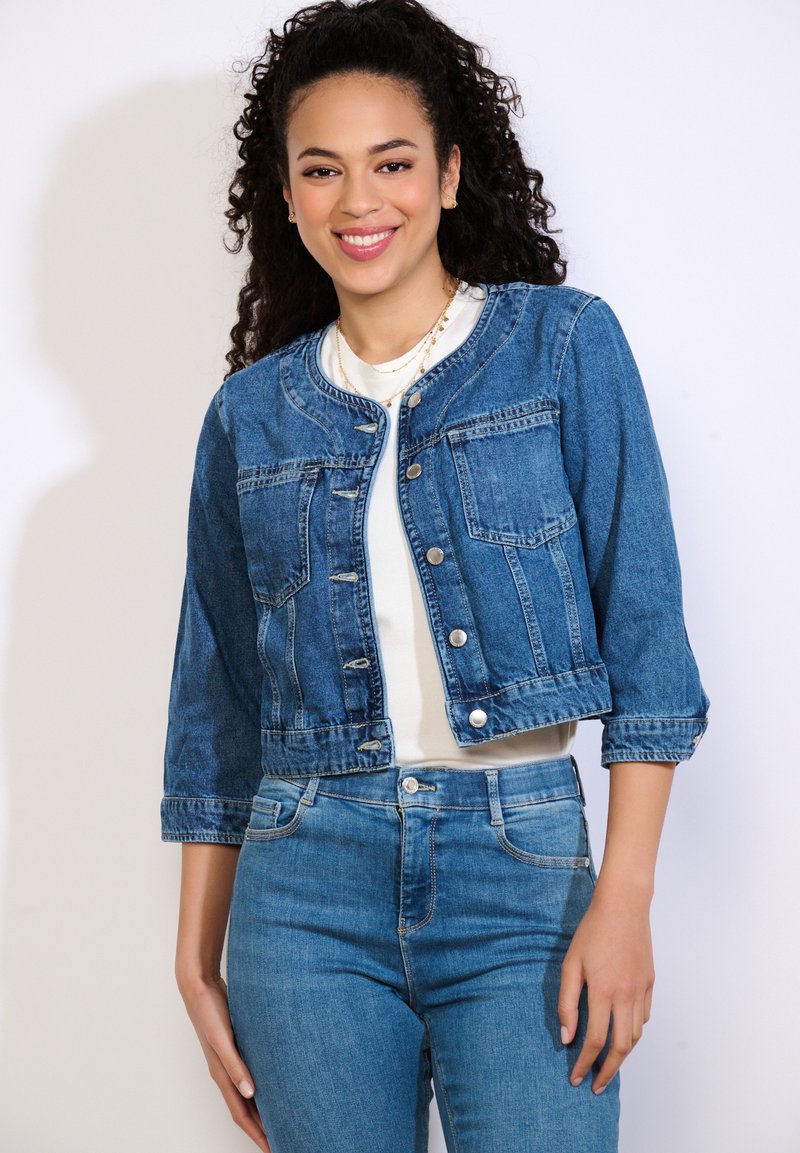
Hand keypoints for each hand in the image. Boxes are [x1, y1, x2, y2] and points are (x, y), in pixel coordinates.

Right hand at [179, 973, 270, 1151]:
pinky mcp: (234, 1047)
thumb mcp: (222, 1038)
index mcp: (222, 1074)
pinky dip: (260, 1087)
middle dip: (261, 1128)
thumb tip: (250, 1093)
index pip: (241, 1114)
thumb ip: (235, 1065)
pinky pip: (249, 1075)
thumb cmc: (209, 1010)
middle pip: (245, 1110)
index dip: (256, 1133)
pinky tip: (272, 1084)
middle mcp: (225, 1072)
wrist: (199, 986)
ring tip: (281, 1119)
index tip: (272, 1148)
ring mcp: (229, 1061)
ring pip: (247, 1094)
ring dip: (261, 1110)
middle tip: (283, 1139)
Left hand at [557, 887, 655, 1093]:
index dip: (585, 1064)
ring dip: (622, 1054)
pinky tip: (621, 1031)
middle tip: (596, 1085)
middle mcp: (626, 996)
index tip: (576, 1078)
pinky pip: (643, 1017)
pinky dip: (633, 1031)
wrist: (623, 906)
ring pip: (635, 1035)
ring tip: (608, 1063)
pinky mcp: (650, 983)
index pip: (595, 1041)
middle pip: (620, 1048)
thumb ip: (567, 1002)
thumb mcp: (570, 964)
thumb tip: (566, 1037)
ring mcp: (641, 990)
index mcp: (603, 992)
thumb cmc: (592, 932)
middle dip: (608, 1072)